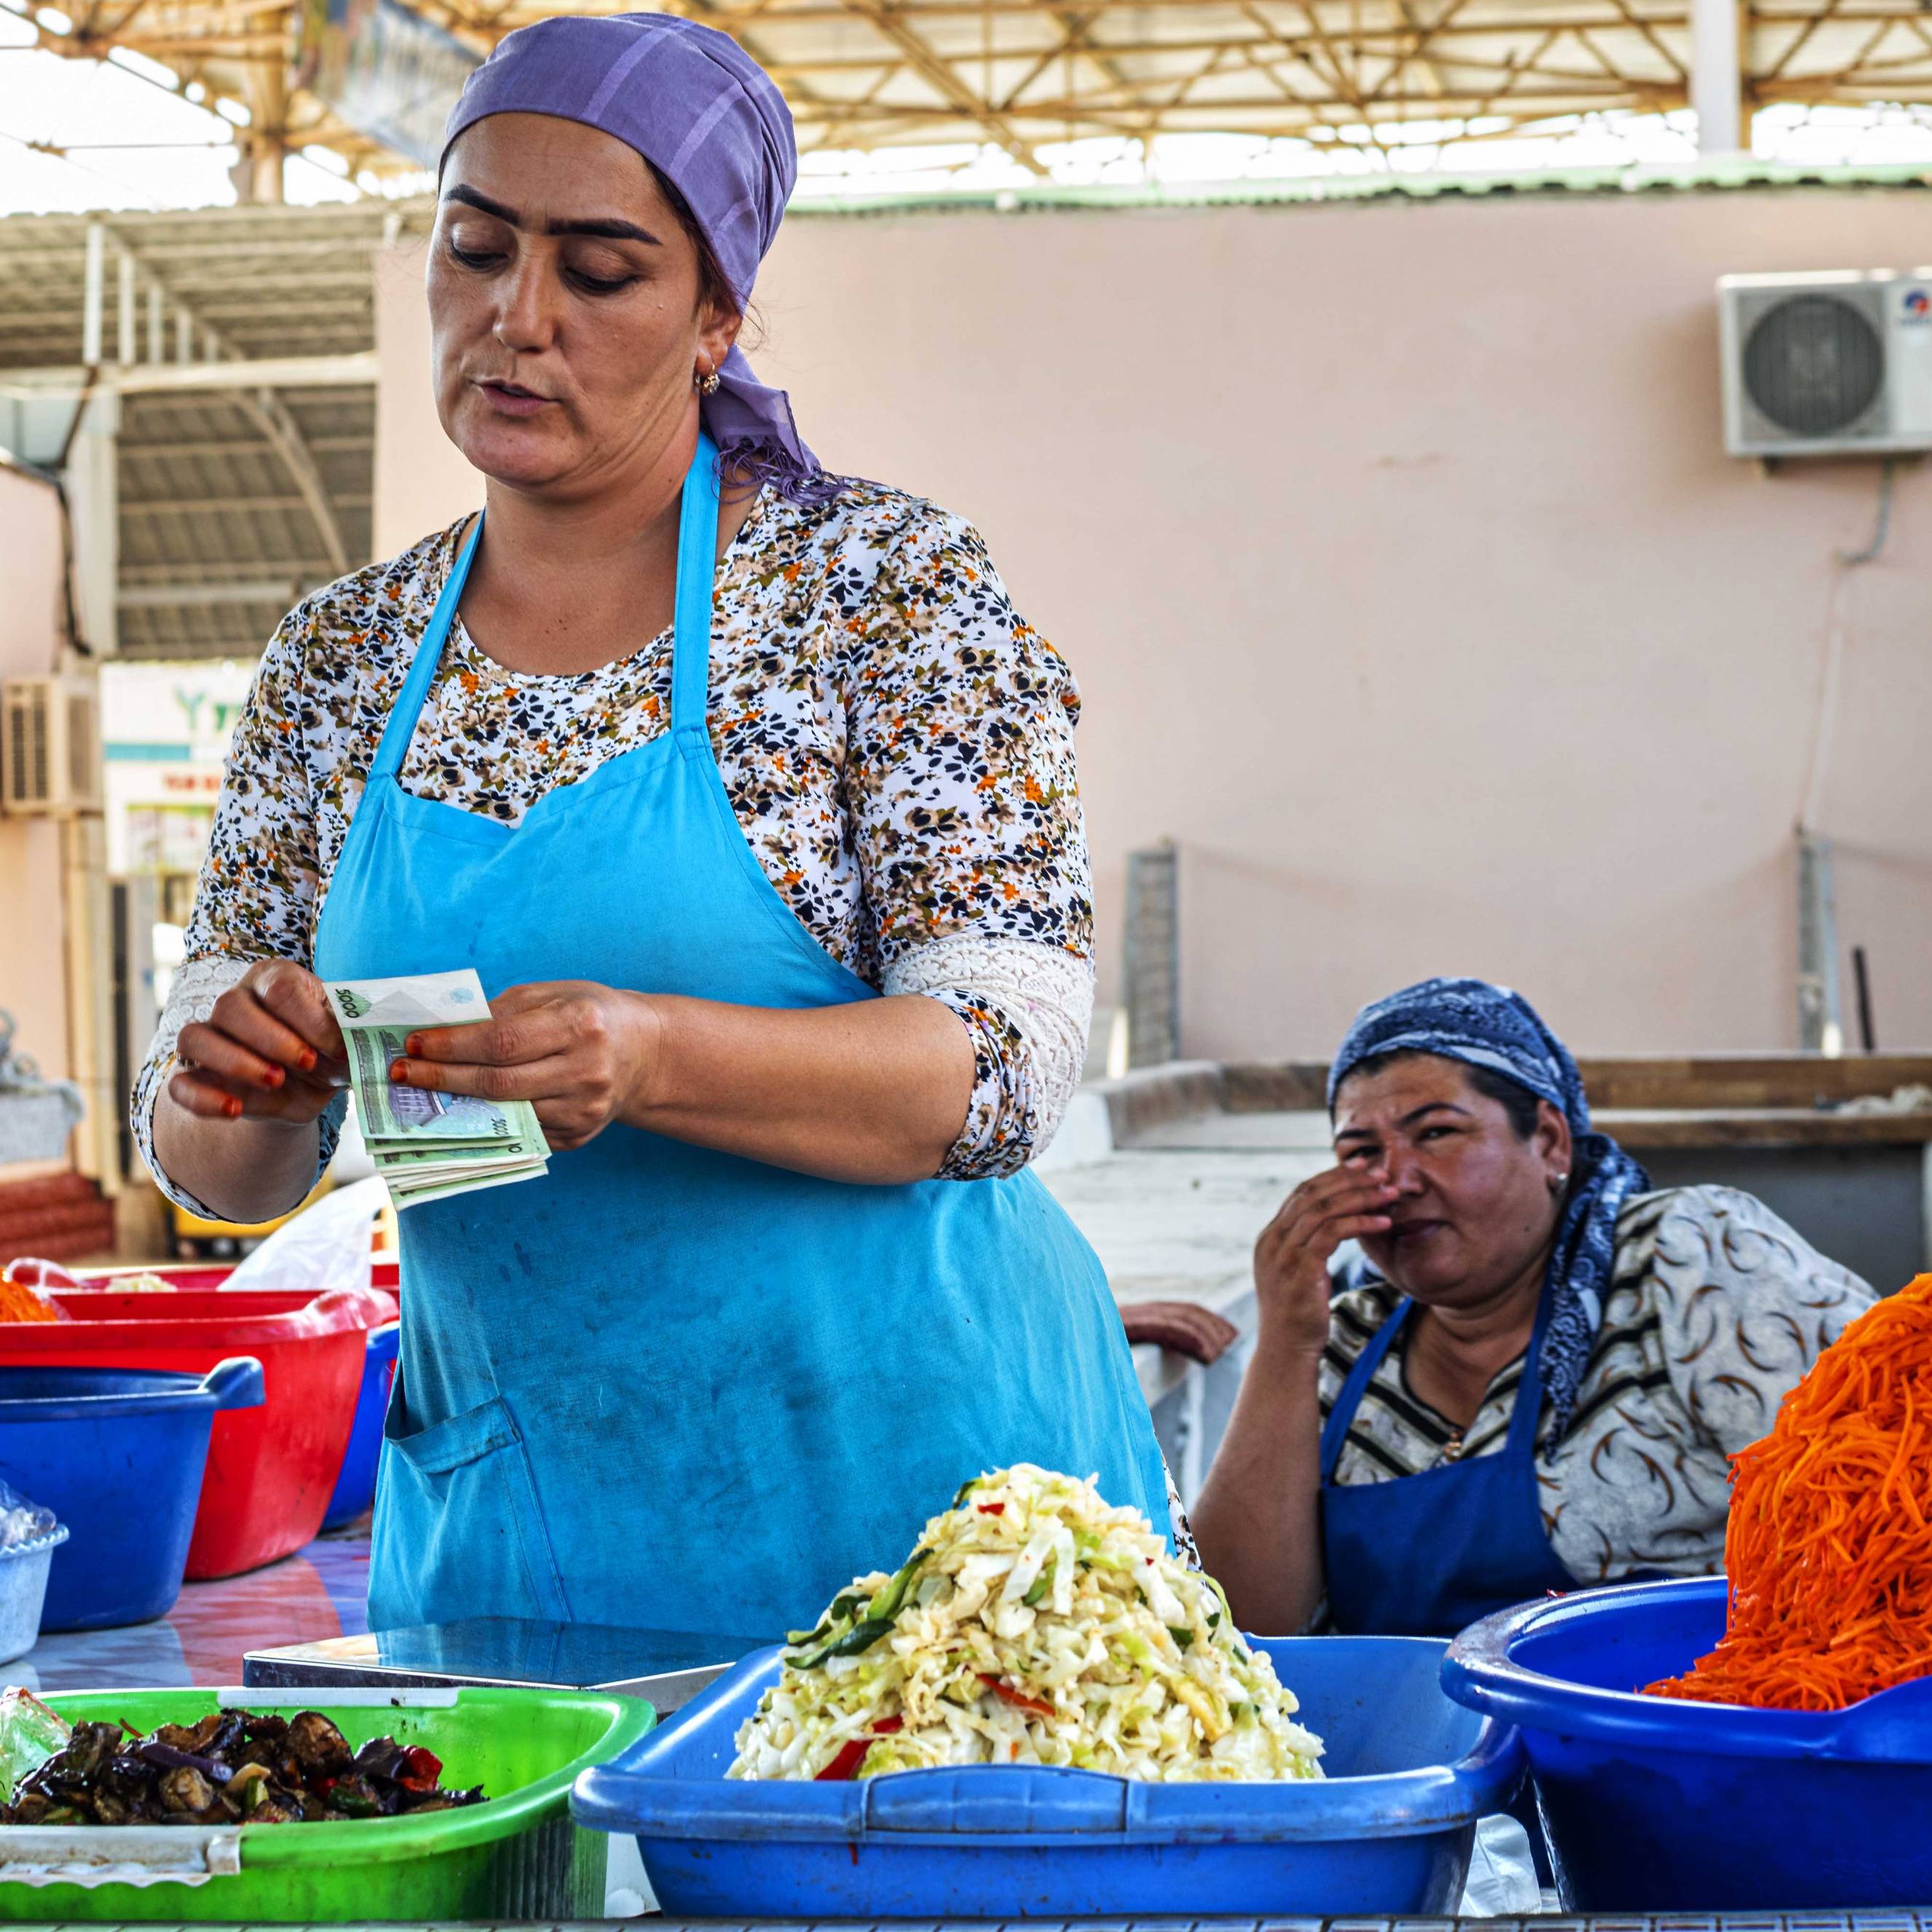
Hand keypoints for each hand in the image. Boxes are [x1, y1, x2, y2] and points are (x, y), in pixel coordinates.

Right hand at [169, 960, 347, 1125]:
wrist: (312, 1086)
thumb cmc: (329, 1049)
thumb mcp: (347, 1040)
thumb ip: (345, 1036)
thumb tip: (345, 1044)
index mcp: (275, 979)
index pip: (279, 988)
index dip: (308, 1020)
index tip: (336, 1048)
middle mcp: (235, 1002)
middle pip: (229, 1006)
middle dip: (272, 1040)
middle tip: (307, 1063)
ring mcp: (211, 1038)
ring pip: (193, 1037)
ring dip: (235, 1062)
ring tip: (276, 1081)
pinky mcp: (198, 1077)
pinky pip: (179, 1084)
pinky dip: (202, 1099)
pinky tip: (235, 1109)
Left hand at [385, 981, 660, 1151]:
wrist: (644, 1053)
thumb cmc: (590, 1014)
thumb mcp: (552, 995)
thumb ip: (501, 1011)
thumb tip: (441, 1030)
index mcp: (579, 1025)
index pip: (502, 1041)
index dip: (453, 1045)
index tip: (414, 1044)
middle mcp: (586, 1071)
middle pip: (498, 1082)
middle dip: (442, 1078)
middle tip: (401, 1074)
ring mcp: (584, 1110)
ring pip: (505, 1112)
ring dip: (456, 1104)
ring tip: (421, 1091)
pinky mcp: (578, 1136)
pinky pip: (520, 1130)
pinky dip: (487, 1120)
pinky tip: (461, 1108)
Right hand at [1252, 1166, 1398, 1355]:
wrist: (1285, 1351)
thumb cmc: (1299, 1315)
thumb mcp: (1298, 1274)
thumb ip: (1307, 1247)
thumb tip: (1332, 1224)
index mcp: (1270, 1237)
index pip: (1301, 1193)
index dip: (1332, 1176)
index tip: (1360, 1167)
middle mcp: (1272, 1240)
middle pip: (1312, 1194)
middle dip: (1349, 1180)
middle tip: (1380, 1173)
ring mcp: (1282, 1253)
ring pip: (1323, 1208)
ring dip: (1360, 1197)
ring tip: (1389, 1193)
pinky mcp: (1300, 1267)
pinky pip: (1333, 1232)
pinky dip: (1360, 1222)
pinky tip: (1383, 1221)